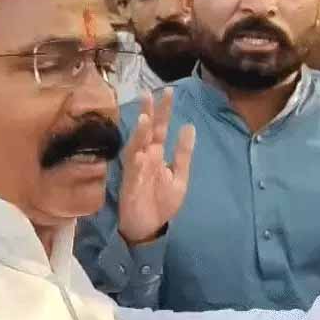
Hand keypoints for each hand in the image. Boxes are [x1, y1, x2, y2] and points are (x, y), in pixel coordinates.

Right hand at [118, 88, 195, 245]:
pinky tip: (140, 152)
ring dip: (139, 134)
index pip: (160, 128)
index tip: (168, 91)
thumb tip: (189, 126)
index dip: (164, 111)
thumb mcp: (179, 176)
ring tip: (144, 118)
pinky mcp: (131, 184)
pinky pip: (132, 171)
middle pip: (146, 132)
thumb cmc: (162, 202)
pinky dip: (135, 161)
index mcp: (157, 154)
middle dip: (147, 113)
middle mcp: (145, 157)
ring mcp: (136, 169)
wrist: (149, 228)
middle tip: (149, 93)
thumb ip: (183, 153)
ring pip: (136, 147)